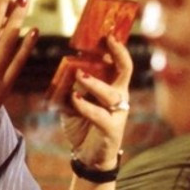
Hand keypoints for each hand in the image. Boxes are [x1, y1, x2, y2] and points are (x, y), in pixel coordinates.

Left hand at [60, 36, 132, 168]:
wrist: (88, 156)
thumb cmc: (83, 124)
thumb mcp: (74, 102)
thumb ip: (71, 88)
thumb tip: (64, 70)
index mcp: (112, 87)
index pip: (120, 63)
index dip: (117, 48)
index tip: (108, 33)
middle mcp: (119, 97)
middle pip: (125, 71)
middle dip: (119, 54)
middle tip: (107, 40)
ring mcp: (118, 113)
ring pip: (111, 93)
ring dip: (94, 83)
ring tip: (79, 75)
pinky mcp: (112, 130)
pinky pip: (99, 115)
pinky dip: (85, 106)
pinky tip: (74, 100)